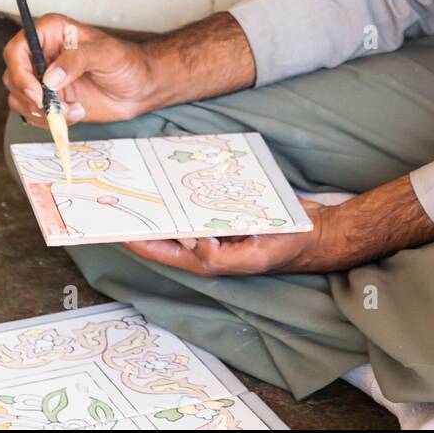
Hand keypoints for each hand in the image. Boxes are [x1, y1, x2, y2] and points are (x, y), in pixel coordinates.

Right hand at [3, 12, 155, 127]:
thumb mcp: (106, 54)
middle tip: (53, 106)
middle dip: (30, 96)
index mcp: (51, 32)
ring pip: (19, 97)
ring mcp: (43, 78)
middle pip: (13, 75)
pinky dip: (49, 120)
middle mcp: (42, 53)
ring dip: (41, 111)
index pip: (17, 48)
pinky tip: (75, 113)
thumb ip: (77, 60)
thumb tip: (50, 77)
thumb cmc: (127, 62)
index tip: (37, 90)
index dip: (20, 71)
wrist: (139, 88)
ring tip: (72, 110)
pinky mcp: (49, 99)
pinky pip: (32, 113)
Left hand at [125, 198, 329, 275]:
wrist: (317, 232)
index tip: (116, 227)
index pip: (163, 252)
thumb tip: (190, 242)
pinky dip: (192, 189)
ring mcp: (220, 227)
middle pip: (169, 232)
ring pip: (185, 213)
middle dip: (148, 216)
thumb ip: (219, 256)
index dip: (138, 241)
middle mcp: (209, 245)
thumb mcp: (253, 258)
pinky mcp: (231, 211)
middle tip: (126, 195)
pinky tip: (182, 172)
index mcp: (208, 261)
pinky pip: (204, 199)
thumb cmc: (286, 249)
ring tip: (147, 181)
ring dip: (168, 200)